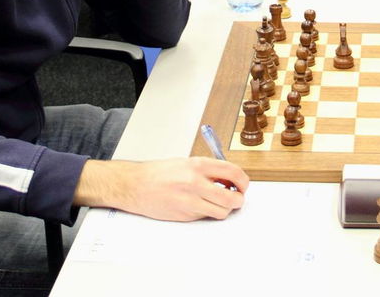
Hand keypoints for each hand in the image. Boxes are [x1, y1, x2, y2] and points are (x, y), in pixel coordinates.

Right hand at [76, 157, 248, 220]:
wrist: (136, 185)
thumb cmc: (159, 172)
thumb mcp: (186, 162)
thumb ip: (209, 169)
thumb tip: (230, 179)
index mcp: (198, 165)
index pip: (234, 173)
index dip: (243, 181)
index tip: (243, 185)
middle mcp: (196, 183)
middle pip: (232, 197)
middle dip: (239, 199)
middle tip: (237, 197)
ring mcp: (190, 201)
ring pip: (221, 212)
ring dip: (224, 209)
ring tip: (218, 202)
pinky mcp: (184, 215)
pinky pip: (205, 217)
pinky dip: (207, 213)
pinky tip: (199, 205)